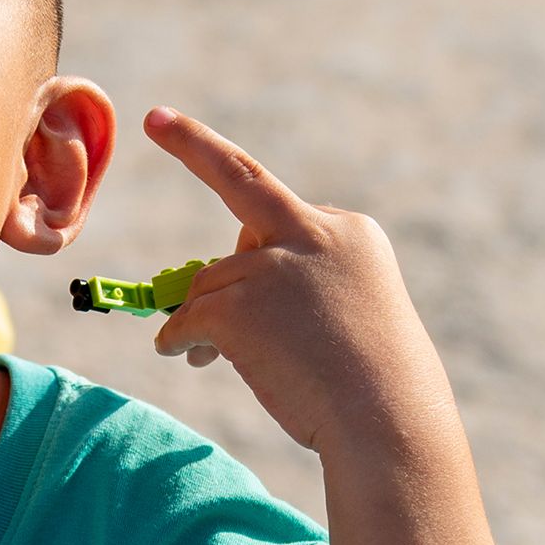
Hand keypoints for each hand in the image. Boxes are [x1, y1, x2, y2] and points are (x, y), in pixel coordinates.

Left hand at [139, 108, 453, 464]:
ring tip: (217, 359)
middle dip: (195, 148)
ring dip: (204, 320)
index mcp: (351, 233)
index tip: (194, 126)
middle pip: (243, 189)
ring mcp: (274, 264)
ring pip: (212, 281)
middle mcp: (315, 233)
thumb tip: (209, 299)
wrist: (388, 425)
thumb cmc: (377, 392)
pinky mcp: (239, 304)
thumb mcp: (353, 318)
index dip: (244, 197)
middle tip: (156, 119)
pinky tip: (185, 355)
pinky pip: (188, 316)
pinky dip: (178, 337)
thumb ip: (299, 290)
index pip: (287, 213)